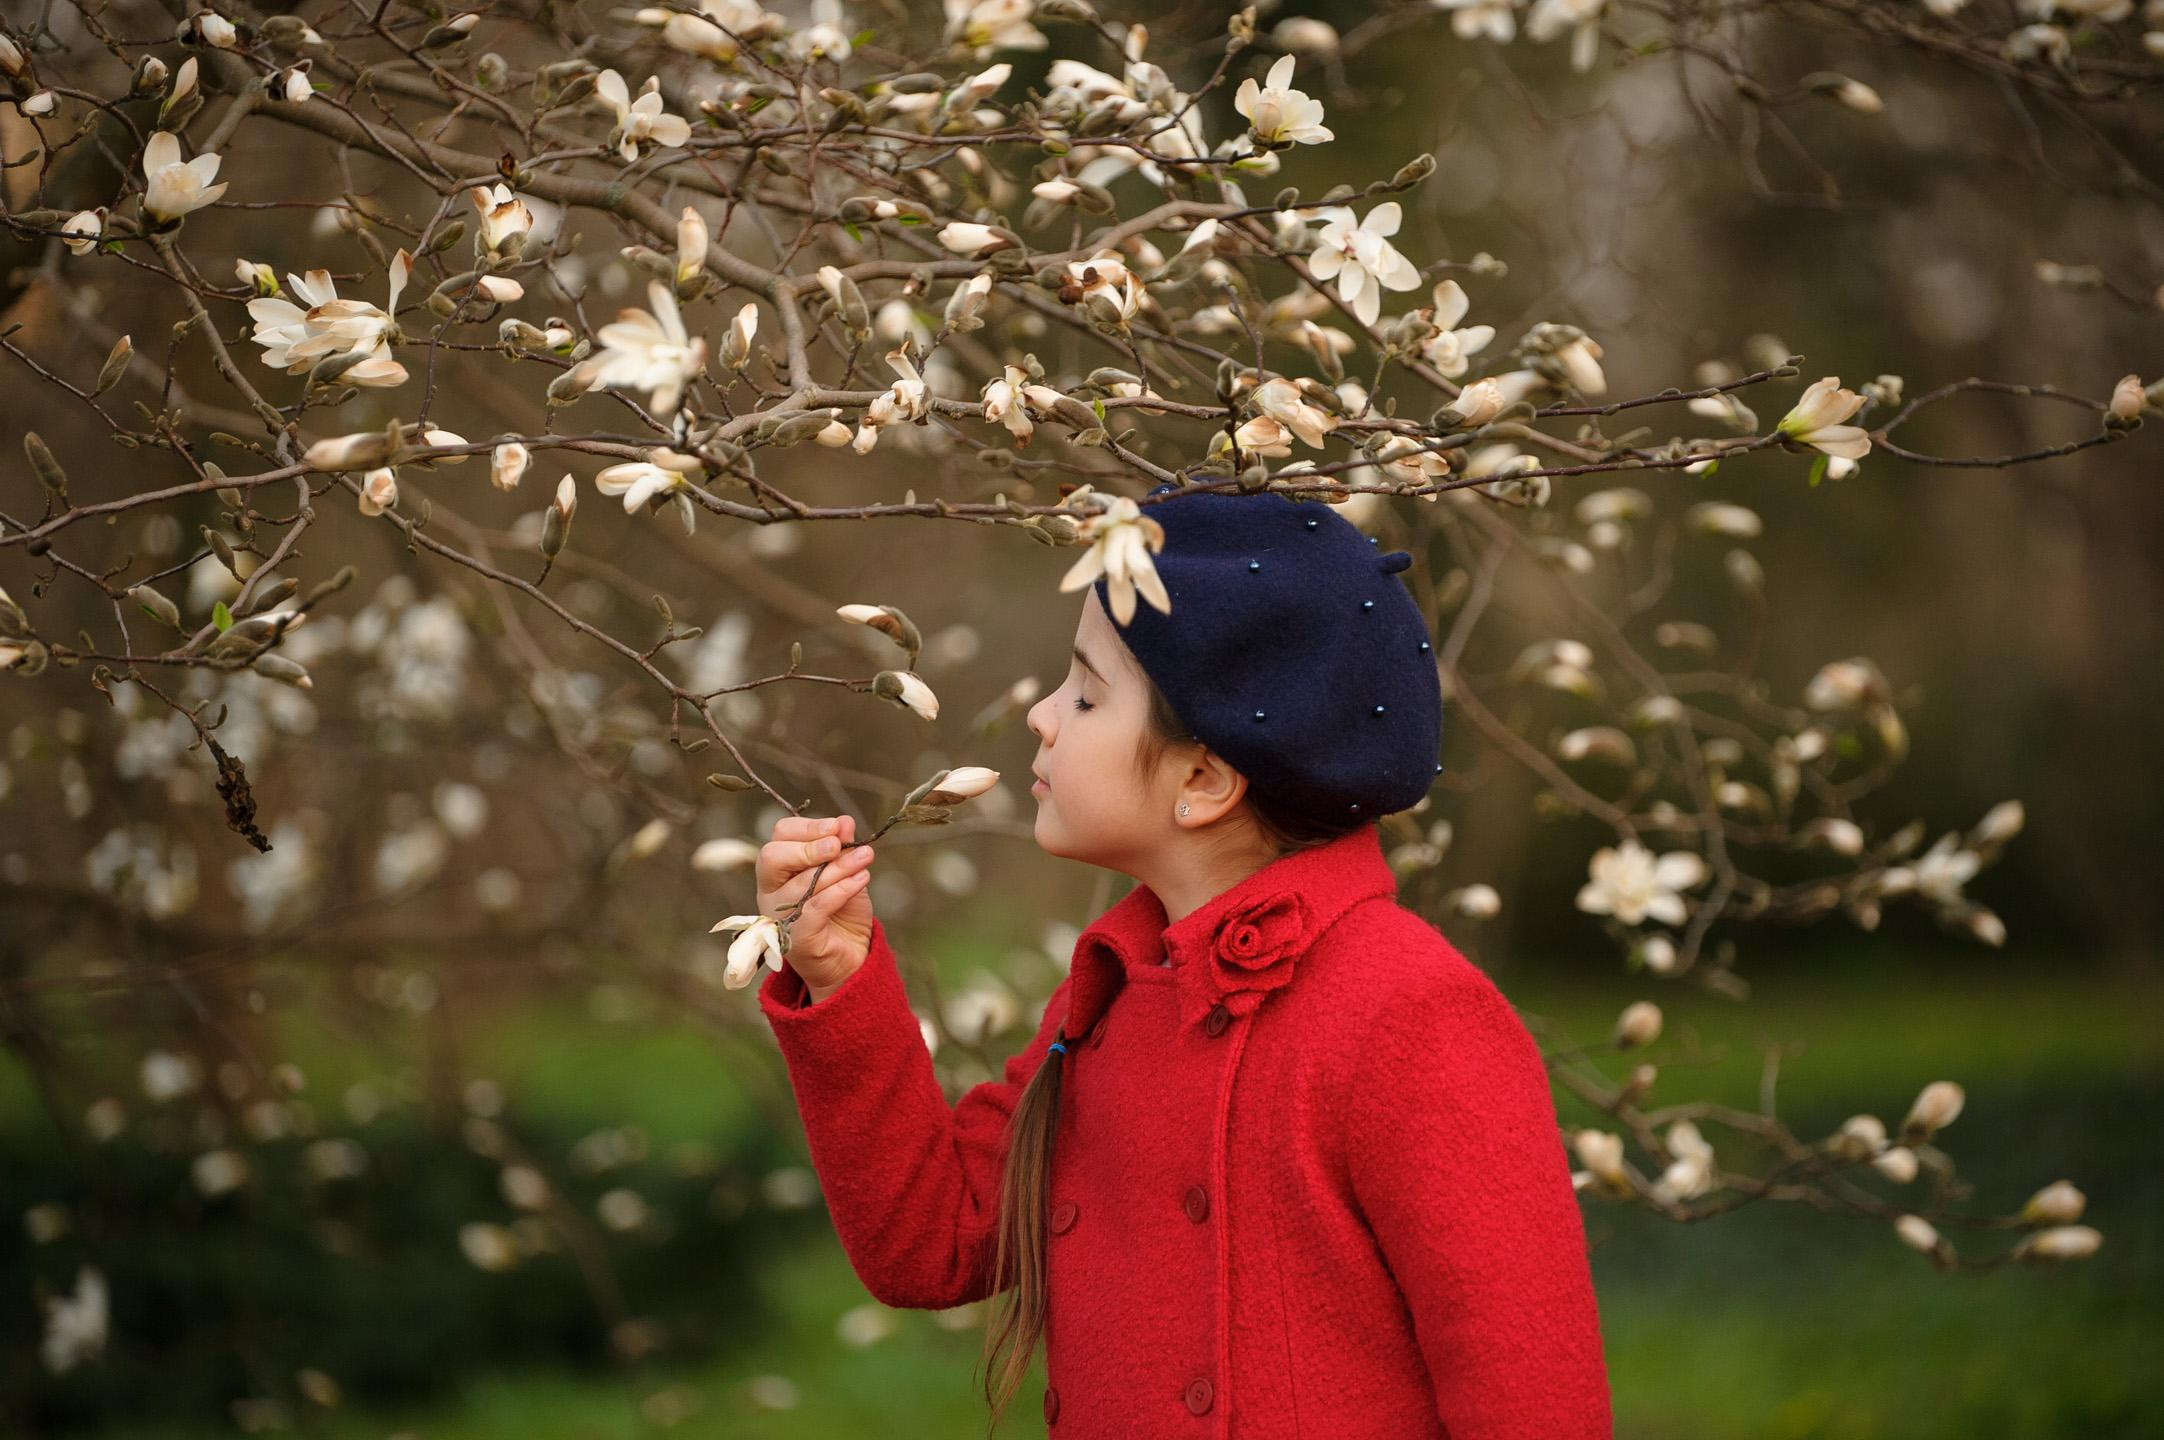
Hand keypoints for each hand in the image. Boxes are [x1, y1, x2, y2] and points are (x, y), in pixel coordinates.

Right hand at [758, 814, 876, 997]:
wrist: (851, 959)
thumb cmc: (843, 913)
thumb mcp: (846, 875)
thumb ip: (842, 851)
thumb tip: (845, 821)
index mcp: (778, 871)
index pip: (778, 838)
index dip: (806, 828)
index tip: (837, 826)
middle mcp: (770, 892)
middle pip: (772, 857)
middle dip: (809, 846)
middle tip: (838, 844)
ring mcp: (779, 916)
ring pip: (802, 883)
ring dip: (838, 867)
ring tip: (866, 857)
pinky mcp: (797, 937)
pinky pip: (817, 907)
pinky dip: (842, 889)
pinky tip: (863, 878)